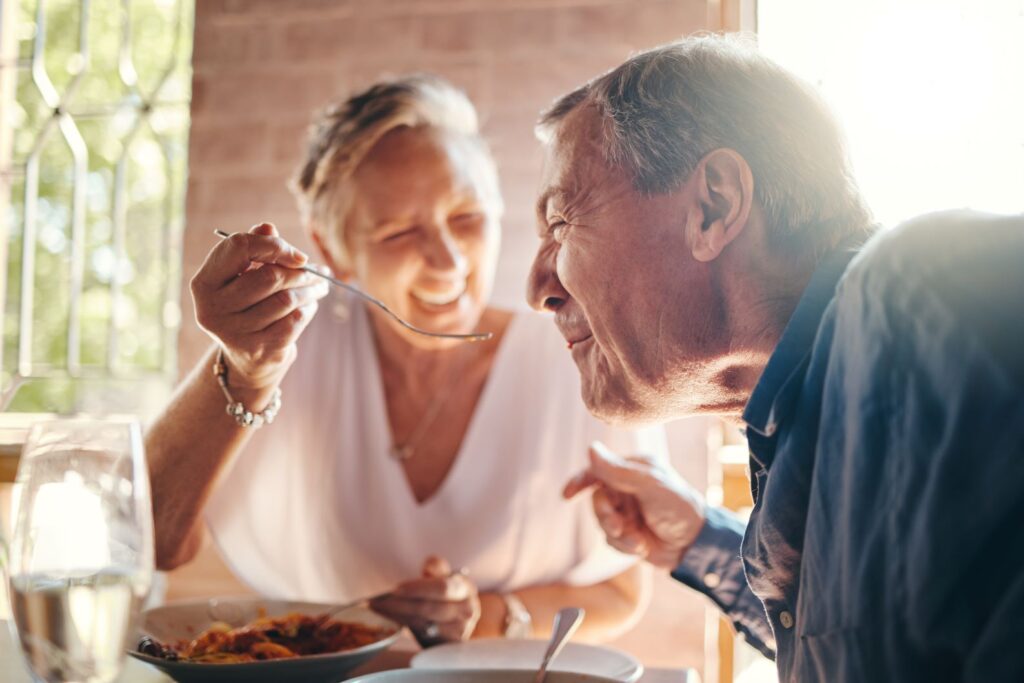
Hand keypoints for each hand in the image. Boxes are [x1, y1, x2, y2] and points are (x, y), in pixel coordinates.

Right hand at [190, 223, 328, 388]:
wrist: (247, 359)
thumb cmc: (248, 305)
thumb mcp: (244, 276)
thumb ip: (254, 249)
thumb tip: (267, 227)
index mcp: (204, 282)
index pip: (239, 247)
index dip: (275, 245)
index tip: (298, 255)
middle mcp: (212, 308)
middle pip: (269, 276)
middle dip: (300, 272)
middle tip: (317, 272)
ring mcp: (234, 332)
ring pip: (286, 299)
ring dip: (310, 290)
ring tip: (319, 287)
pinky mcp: (258, 350)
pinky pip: (295, 320)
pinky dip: (308, 309)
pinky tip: (310, 305)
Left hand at [370, 556, 480, 645]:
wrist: (459, 619)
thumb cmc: (447, 594)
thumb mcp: (444, 575)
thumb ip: (436, 566)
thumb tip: (429, 568)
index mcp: (464, 588)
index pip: (441, 588)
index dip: (418, 588)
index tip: (396, 588)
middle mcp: (466, 609)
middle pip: (428, 608)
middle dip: (400, 604)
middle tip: (378, 601)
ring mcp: (460, 629)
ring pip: (422, 622)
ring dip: (397, 615)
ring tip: (378, 608)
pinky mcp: (449, 643)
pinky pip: (421, 634)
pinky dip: (404, 624)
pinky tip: (391, 617)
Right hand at [564, 441, 705, 568]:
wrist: (695, 545)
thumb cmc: (679, 507)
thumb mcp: (651, 485)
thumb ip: (619, 470)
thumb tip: (591, 450)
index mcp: (633, 470)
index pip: (599, 470)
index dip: (580, 481)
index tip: (567, 495)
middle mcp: (627, 489)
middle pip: (597, 500)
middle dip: (605, 516)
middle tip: (618, 526)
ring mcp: (627, 512)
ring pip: (601, 522)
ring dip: (617, 534)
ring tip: (637, 541)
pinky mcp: (628, 533)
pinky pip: (610, 540)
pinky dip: (623, 545)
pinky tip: (641, 547)